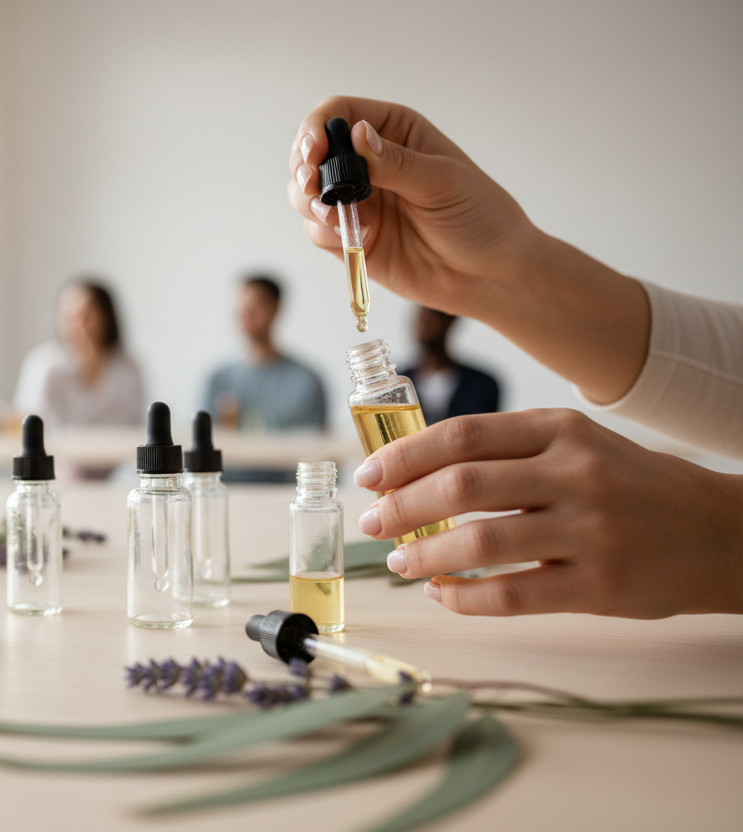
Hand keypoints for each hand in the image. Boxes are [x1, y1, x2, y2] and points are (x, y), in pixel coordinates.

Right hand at [289, 95, 649, 406]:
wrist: (490, 275)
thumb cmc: (480, 218)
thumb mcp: (444, 182)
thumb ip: (396, 162)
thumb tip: (356, 136)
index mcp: (393, 132)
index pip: (338, 113)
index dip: (317, 128)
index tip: (314, 153)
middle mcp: (368, 163)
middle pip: (312, 151)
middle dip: (304, 169)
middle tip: (313, 187)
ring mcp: (358, 201)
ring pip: (306, 193)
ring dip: (310, 204)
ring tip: (335, 217)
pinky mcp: (351, 238)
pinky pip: (318, 231)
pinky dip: (324, 233)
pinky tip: (354, 239)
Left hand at [351, 409, 742, 617]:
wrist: (717, 532)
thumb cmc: (627, 485)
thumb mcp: (574, 444)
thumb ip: (506, 452)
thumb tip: (412, 474)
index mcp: (559, 429)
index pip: (463, 435)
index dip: (405, 456)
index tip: (369, 475)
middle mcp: (574, 472)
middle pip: (462, 485)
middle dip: (402, 507)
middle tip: (374, 522)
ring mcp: (589, 529)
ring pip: (481, 541)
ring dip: (426, 556)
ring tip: (400, 562)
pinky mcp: (599, 584)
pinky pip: (513, 594)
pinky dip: (465, 598)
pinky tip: (444, 594)